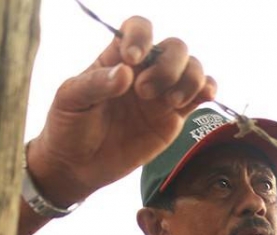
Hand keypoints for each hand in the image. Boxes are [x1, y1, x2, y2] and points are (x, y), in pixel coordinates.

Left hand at [24, 17, 216, 211]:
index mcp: (116, 57)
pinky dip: (208, 91)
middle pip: (174, 48)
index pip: (138, 28)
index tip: (133, 59)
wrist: (78, 165)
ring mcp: (161, 94)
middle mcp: (144, 70)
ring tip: (169, 103)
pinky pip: (200, 96)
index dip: (142, 36)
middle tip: (144, 93)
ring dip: (188, 80)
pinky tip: (205, 97)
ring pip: (192, 68)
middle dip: (167, 67)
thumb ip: (96, 83)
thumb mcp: (71, 99)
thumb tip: (127, 71)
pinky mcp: (174, 118)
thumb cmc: (69, 125)